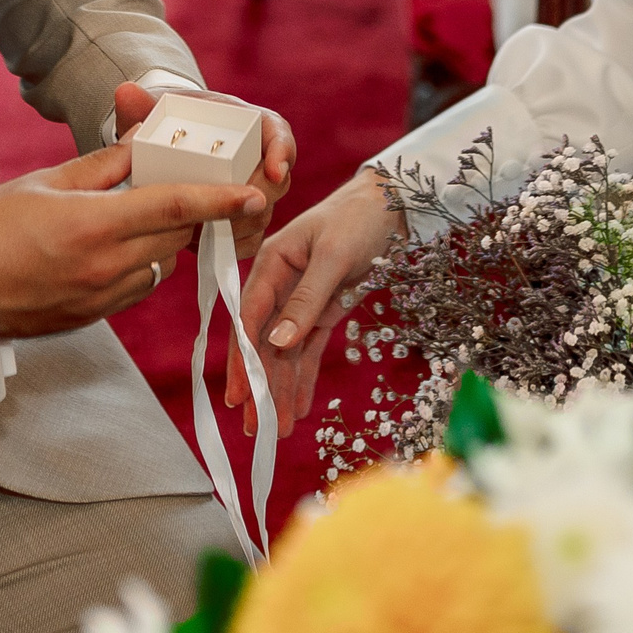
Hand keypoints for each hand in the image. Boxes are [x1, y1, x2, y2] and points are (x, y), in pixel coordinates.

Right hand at [0, 145, 263, 340]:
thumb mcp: (48, 182)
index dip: (219, 200)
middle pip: (176, 237)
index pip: (174, 208)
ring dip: (167, 241)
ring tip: (150, 216)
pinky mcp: (94, 317)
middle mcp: (104, 267)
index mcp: (93, 226)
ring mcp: (100, 298)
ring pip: (162, 264)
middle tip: (197, 189)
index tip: (252, 192)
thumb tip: (145, 142)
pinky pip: (140, 287)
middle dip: (193, 214)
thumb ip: (105, 164)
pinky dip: (144, 264)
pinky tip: (123, 247)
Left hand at [112, 81, 295, 256]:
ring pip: (262, 215)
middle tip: (224, 211)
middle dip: (252, 200)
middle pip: (275, 183)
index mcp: (247, 125)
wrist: (167, 146)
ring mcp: (250, 191)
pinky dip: (229, 244)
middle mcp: (256, 158)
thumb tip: (125, 92)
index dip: (282, 152)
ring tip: (201, 227)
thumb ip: (142, 104)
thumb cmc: (169, 123)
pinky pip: (248, 239)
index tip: (275, 169)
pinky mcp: (239, 219)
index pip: (277, 134)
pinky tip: (200, 243)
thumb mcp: (156, 111)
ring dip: (236, 226)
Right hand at [223, 169, 404, 435]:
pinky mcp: (323, 310)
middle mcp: (280, 284)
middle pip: (263, 343)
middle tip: (255, 428)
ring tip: (277, 429)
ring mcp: (301, 300)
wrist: (393, 204)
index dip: (241, 359)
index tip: (238, 395)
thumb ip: (306, 299)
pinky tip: (297, 407)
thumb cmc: (357, 218)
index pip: (249, 319)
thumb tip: (277, 342)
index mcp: (271, 264)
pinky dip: (303, 377)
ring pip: (284, 353)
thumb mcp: (332, 255)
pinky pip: (308, 349)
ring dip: (280, 389)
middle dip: (259, 385)